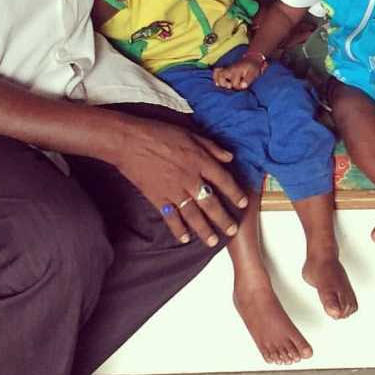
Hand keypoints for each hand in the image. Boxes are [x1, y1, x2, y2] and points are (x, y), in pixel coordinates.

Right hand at [113, 114, 248, 245]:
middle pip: (211, 203)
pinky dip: (178, 229)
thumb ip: (212, 147)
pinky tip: (185, 238)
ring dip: (204, 230)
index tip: (243, 203)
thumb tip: (230, 157)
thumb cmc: (160, 133)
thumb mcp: (191, 134)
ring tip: (213, 241)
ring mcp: (174, 190)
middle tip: (232, 231)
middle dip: (223, 218)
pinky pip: (171, 218)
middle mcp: (190, 178)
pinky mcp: (158, 198)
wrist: (130, 141)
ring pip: (193, 215)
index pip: (223, 180)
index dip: (235, 192)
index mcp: (200, 161)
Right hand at [213, 58, 262, 89]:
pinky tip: (217, 83)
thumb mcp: (253, 73)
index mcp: (237, 71)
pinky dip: (215, 77)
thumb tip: (242, 86)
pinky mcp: (225, 69)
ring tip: (225, 85)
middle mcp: (230, 69)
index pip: (234, 83)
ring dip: (219, 81)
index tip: (243, 85)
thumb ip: (248, 80)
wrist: (251, 59)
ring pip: (217, 74)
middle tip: (230, 86)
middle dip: (225, 84)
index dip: (238, 86)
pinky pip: (216, 72)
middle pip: (221, 77)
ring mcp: (227, 69)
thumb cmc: (252, 67)